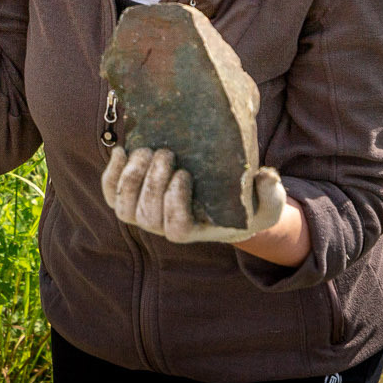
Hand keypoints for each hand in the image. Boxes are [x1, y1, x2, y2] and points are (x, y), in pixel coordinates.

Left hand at [101, 146, 285, 244]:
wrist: (220, 200)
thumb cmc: (246, 205)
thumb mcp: (269, 202)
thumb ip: (272, 193)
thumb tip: (265, 175)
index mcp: (191, 232)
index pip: (174, 228)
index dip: (173, 203)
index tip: (185, 174)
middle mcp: (162, 226)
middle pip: (145, 215)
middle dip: (152, 183)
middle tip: (166, 153)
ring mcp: (143, 212)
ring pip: (124, 205)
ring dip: (130, 177)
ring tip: (146, 151)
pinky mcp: (130, 196)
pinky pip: (111, 192)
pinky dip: (111, 174)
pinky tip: (120, 151)